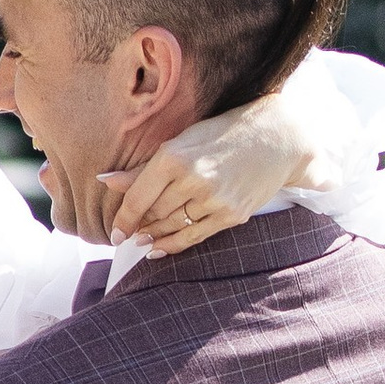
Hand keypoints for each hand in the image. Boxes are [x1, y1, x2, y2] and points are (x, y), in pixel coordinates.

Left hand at [98, 86, 332, 255]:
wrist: (278, 138)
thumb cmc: (224, 134)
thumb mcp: (183, 141)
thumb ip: (144, 167)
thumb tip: (106, 180)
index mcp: (175, 156)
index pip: (138, 198)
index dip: (122, 220)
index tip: (113, 233)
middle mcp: (193, 179)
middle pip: (153, 215)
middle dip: (138, 227)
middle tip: (129, 233)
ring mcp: (214, 200)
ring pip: (172, 228)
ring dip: (153, 237)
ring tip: (143, 239)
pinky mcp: (230, 215)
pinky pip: (193, 237)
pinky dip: (172, 246)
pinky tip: (159, 249)